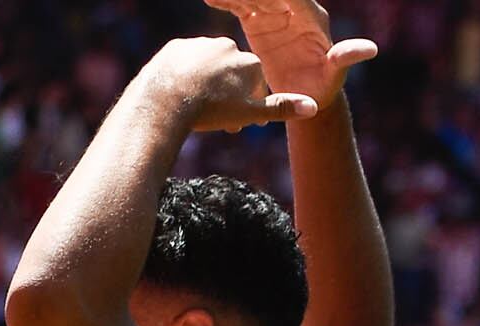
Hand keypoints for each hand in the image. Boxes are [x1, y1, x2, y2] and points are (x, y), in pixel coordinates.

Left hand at [152, 37, 321, 132]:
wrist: (164, 103)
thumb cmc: (210, 111)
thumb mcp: (249, 113)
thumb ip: (280, 108)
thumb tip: (314, 107)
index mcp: (249, 62)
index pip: (253, 84)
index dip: (245, 106)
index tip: (235, 126)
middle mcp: (228, 46)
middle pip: (228, 74)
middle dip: (224, 94)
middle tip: (212, 119)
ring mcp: (200, 44)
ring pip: (204, 67)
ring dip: (201, 84)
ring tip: (191, 108)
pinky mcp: (175, 48)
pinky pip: (180, 64)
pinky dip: (179, 77)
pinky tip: (174, 94)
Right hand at [213, 1, 377, 112]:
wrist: (305, 97)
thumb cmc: (322, 89)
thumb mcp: (334, 75)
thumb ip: (346, 58)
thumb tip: (370, 50)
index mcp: (312, 19)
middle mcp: (293, 13)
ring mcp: (275, 17)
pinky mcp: (260, 25)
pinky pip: (242, 9)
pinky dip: (228, 3)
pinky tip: (210, 0)